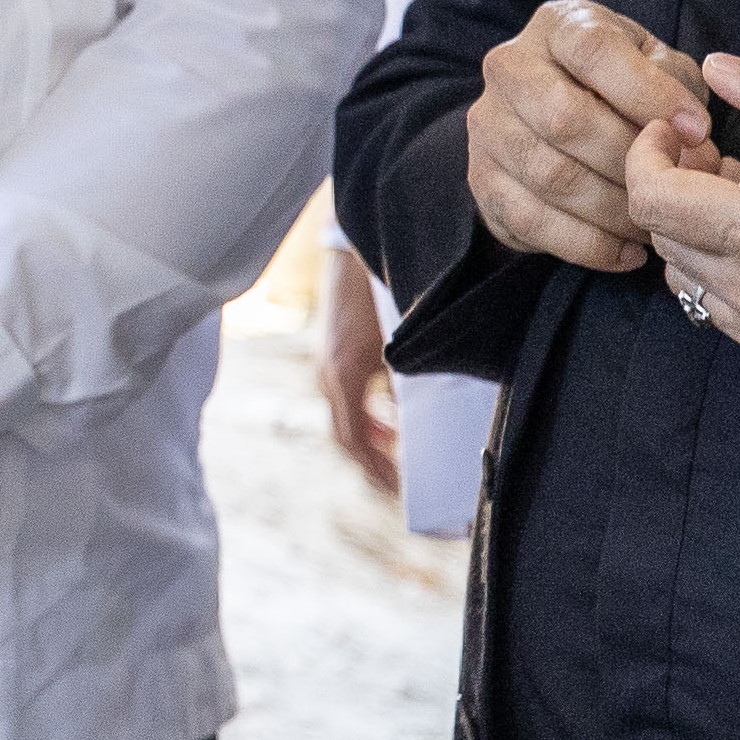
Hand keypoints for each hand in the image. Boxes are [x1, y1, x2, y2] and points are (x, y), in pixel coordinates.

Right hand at [321, 263, 399, 494]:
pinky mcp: (331, 358)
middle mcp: (327, 376)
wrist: (354, 252)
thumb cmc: (380, 295)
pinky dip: (365, 418)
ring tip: (395, 455)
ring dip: (369, 441)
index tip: (397, 487)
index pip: (353, 440)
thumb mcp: (397, 347)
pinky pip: (344, 401)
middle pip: (344, 436)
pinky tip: (386, 420)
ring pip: (343, 419)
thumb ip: (404, 386)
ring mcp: (325, 367)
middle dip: (371, 463)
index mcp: (343, 376)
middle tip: (397, 485)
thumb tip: (413, 423)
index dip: (375, 468)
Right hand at [465, 0, 714, 273]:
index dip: (649, 93)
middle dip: (631, 162)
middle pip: (565, 119)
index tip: (698, 130)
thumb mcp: (660, 67)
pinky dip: (587, 245)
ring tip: (656, 224)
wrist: (565, 113)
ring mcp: (487, 127)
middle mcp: (509, 69)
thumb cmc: (627, 88)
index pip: (592, 52)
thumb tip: (690, 138)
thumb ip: (679, 89)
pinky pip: (530, 222)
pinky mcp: (481, 180)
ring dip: (615, 211)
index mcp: (557, 27)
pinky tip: (626, 251)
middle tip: (674, 189)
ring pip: (550, 177)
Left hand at [622, 56, 739, 394]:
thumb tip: (718, 69)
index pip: (652, 199)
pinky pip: (719, 313)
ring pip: (683, 279)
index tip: (679, 131)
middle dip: (672, 186)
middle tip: (718, 155)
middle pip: (660, 237)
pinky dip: (721, 272)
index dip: (648, 154)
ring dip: (694, 231)